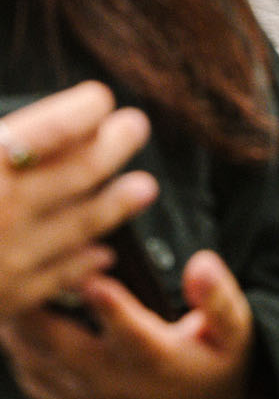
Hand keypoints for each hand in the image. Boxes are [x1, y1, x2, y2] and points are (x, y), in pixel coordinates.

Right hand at [0, 83, 157, 321]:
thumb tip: (33, 131)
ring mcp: (9, 256)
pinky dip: (88, 260)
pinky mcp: (9, 299)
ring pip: (84, 223)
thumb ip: (0, 144)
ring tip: (145, 188)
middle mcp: (3, 207)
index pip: (52, 127)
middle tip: (136, 127)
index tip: (98, 100)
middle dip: (115, 145)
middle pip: (80, 170)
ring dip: (119, 203)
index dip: (83, 110)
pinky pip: (63, 274)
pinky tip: (105, 252)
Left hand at [0, 248, 256, 398]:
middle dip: (39, 299)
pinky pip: (26, 372)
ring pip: (33, 353)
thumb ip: (219, 298)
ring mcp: (82, 392)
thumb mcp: (234, 335)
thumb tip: (201, 264)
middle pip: (59, 339)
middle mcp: (112, 378)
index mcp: (155, 357)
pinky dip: (15, 342)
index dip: (108, 303)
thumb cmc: (213, 369)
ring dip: (19, 316)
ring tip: (13, 273)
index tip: (93, 276)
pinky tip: (14, 310)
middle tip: (30, 258)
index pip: (128, 329)